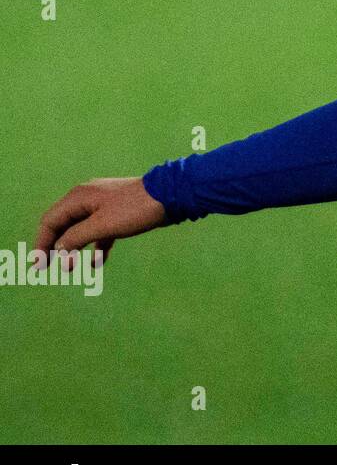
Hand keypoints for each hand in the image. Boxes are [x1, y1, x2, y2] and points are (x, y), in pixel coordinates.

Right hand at [33, 177, 167, 271]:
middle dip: (57, 247)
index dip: (41, 243)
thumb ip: (76, 237)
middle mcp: (87, 199)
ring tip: (72, 269)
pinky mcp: (119, 213)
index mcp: (78, 197)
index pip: (50, 221)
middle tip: (49, 269)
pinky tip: (98, 262)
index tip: (37, 264)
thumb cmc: (135, 209)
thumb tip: (58, 248)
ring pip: (82, 230)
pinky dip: (97, 246)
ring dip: (75, 249)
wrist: (172, 196)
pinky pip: (100, 232)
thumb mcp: (102, 226)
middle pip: (63, 225)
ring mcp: (103, 205)